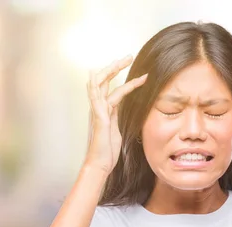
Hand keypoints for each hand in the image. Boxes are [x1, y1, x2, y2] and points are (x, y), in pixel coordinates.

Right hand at [84, 56, 147, 173]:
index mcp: (105, 110)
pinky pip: (98, 101)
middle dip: (115, 66)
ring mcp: (97, 113)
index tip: (134, 66)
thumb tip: (127, 109)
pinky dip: (99, 88)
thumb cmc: (108, 150)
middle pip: (103, 80)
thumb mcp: (117, 129)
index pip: (111, 86)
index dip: (119, 75)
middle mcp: (99, 108)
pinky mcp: (99, 120)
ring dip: (112, 71)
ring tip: (124, 61)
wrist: (99, 164)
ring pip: (100, 85)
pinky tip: (101, 78)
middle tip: (128, 56)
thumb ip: (118, 117)